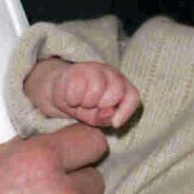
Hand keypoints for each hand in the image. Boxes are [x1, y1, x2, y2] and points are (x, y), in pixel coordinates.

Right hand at [25, 56, 141, 129]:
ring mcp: (94, 69)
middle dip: (104, 105)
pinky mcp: (75, 69)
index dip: (126, 112)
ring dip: (87, 102)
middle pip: (116, 90)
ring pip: (97, 88)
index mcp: (122, 86)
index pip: (132, 96)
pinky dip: (73, 99)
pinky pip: (76, 89)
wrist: (61, 92)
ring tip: (81, 103)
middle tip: (93, 108)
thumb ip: (105, 118)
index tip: (115, 124)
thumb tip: (109, 114)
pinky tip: (72, 100)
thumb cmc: (85, 106)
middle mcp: (111, 74)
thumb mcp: (97, 117)